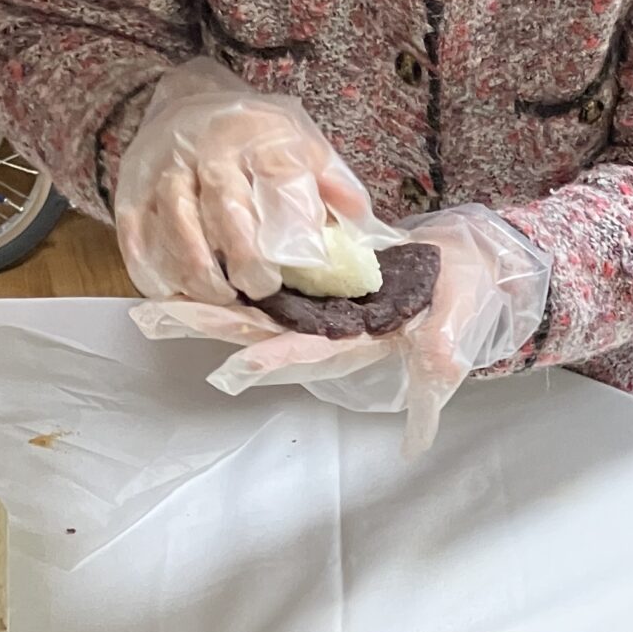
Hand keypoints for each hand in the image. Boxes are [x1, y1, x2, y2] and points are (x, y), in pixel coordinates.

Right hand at [114, 59, 372, 303]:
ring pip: (178, 228)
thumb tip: (364, 226)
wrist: (186, 99)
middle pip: (226, 208)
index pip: (281, 177)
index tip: (309, 263)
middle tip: (263, 289)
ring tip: (225, 298)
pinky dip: (157, 274)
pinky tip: (180, 294)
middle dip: (246, 259)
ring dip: (202, 275)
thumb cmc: (254, 135)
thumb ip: (334, 183)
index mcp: (260, 133)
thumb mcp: (302, 142)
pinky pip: (137, 240)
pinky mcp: (130, 193)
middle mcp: (207, 147)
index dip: (296, 225)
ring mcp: (164, 170)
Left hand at [130, 204, 548, 457]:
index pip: (318, 350)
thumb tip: (440, 368)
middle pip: (270, 334)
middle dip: (218, 328)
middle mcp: (336, 331)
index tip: (240, 355)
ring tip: (157, 304)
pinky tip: (196, 273)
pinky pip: (272, 287)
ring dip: (212, 309)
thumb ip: (451, 342)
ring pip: (262, 313)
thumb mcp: (467, 311)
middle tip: (162, 318)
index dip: (280, 353)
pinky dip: (235, 282)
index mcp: (368, 341)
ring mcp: (327, 310)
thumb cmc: (472, 288)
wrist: (475, 263)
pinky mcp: (322, 286)